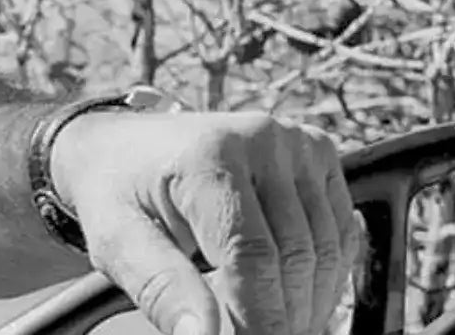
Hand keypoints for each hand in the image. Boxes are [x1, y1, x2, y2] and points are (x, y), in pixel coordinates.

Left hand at [51, 109, 359, 334]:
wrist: (121, 144)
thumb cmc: (115, 191)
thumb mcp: (117, 239)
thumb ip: (162, 287)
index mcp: (207, 154)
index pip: (251, 255)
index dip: (258, 317)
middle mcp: (261, 138)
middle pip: (296, 256)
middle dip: (283, 316)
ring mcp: (294, 142)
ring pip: (327, 250)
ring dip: (307, 302)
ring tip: (268, 323)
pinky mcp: (315, 153)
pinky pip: (338, 232)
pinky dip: (321, 275)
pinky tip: (287, 296)